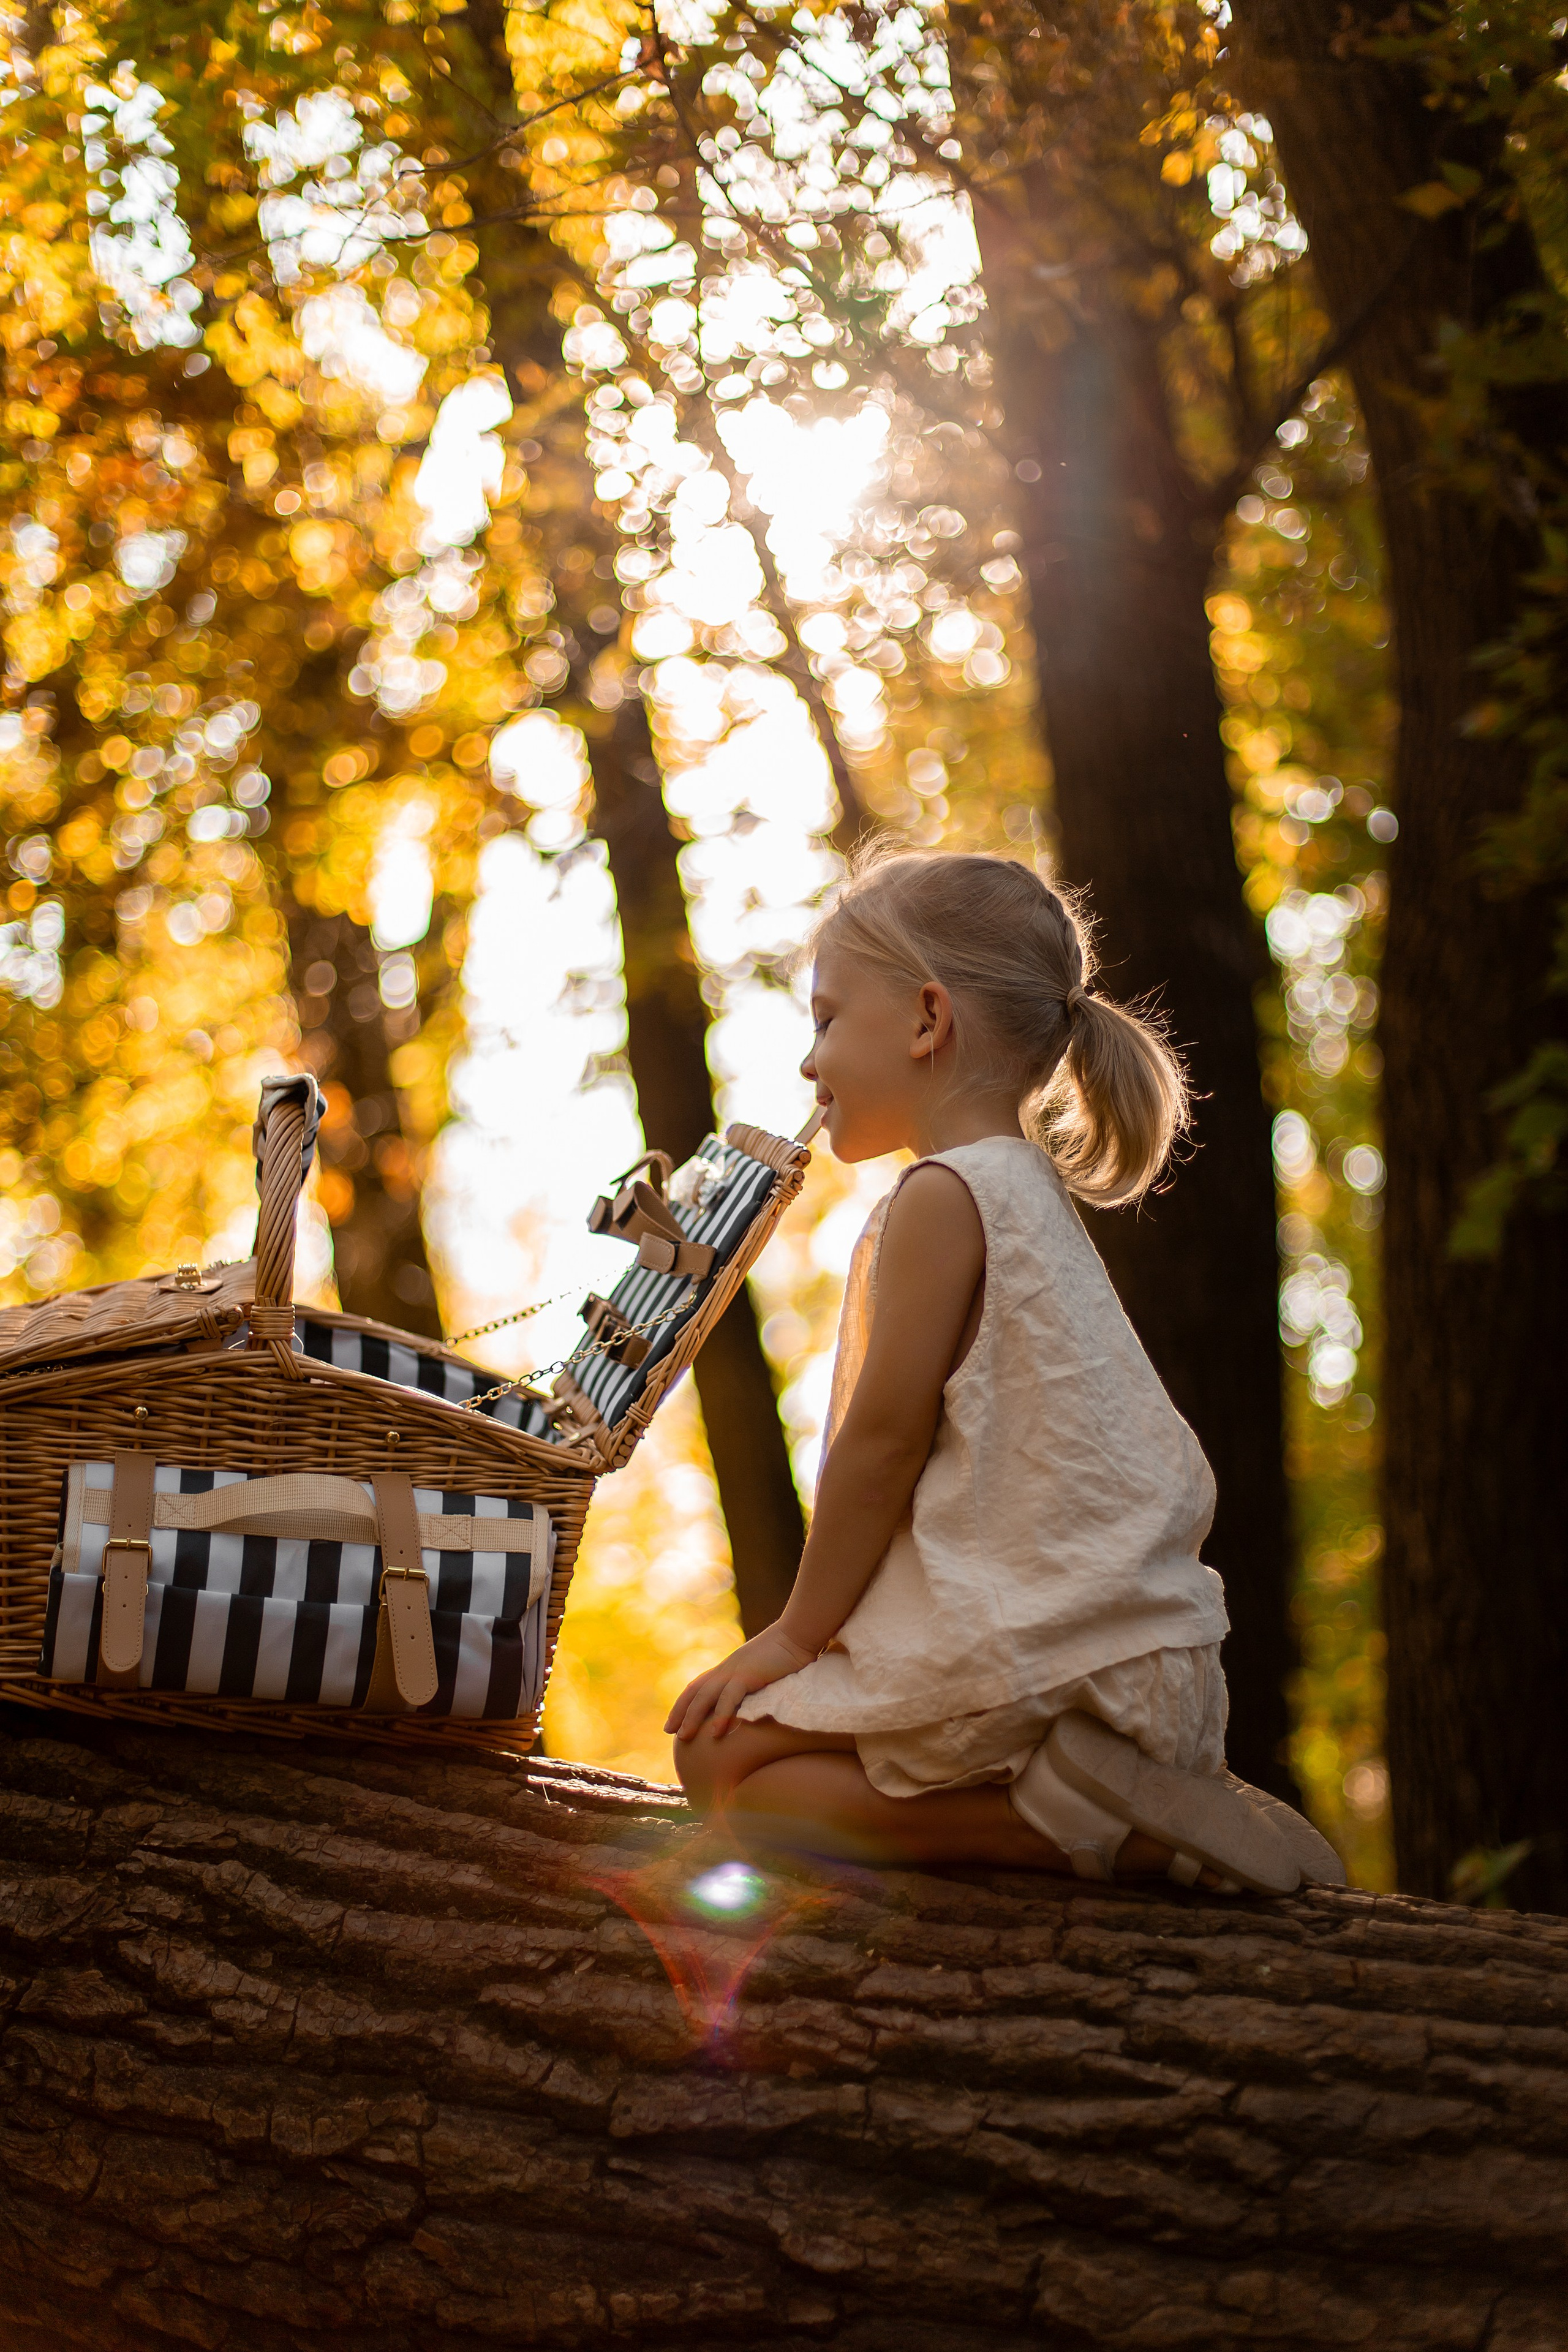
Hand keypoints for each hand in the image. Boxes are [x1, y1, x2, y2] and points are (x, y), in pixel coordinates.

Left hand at [665, 1624, 815, 1741]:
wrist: (797, 1635)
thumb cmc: (786, 1654)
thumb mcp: (762, 1670)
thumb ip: (752, 1683)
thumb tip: (751, 1702)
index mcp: (729, 1668)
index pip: (699, 1685)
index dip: (684, 1702)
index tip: (674, 1720)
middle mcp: (727, 1669)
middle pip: (695, 1691)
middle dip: (681, 1711)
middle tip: (669, 1732)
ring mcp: (735, 1671)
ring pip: (705, 1696)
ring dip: (692, 1717)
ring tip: (684, 1737)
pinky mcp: (748, 1675)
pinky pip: (729, 1698)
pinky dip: (721, 1715)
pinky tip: (715, 1733)